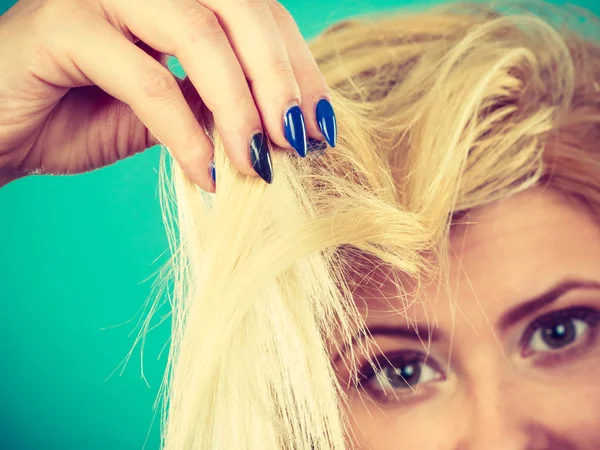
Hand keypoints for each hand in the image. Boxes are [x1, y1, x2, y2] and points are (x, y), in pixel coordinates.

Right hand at [0, 0, 335, 191]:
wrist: (4, 130)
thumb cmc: (84, 114)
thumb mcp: (171, 110)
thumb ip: (219, 104)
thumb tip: (286, 128)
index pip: (260, 15)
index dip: (298, 68)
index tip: (323, 126)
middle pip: (240, 8)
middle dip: (279, 80)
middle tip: (302, 143)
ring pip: (196, 32)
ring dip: (239, 106)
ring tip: (260, 164)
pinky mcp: (62, 27)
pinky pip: (144, 78)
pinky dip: (183, 132)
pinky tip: (206, 175)